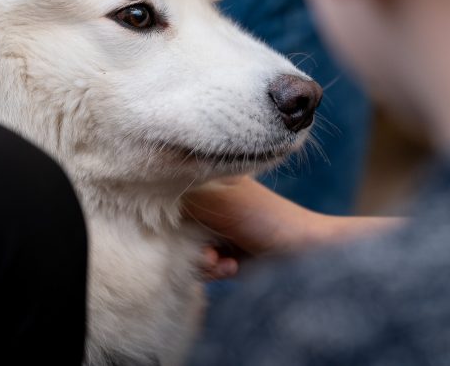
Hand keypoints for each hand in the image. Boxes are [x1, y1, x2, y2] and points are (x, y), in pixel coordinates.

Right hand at [184, 177, 400, 258]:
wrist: (303, 251)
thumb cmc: (262, 217)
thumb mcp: (215, 199)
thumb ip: (179, 195)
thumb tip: (147, 193)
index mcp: (208, 179)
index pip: (170, 196)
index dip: (170, 217)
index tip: (184, 229)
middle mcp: (211, 201)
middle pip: (176, 227)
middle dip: (190, 244)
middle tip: (209, 252)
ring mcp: (218, 228)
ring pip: (187, 250)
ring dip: (203, 261)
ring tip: (222, 261)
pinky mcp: (225, 253)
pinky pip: (203, 267)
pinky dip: (215, 271)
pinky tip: (231, 267)